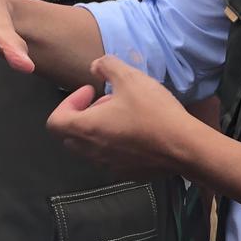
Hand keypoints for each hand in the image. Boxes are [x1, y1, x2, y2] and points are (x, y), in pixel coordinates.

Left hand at [46, 55, 198, 180]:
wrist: (185, 147)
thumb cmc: (152, 111)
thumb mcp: (129, 77)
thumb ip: (106, 65)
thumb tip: (94, 66)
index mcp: (87, 129)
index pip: (55, 121)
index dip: (67, 102)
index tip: (90, 91)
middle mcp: (93, 152)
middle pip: (70, 135)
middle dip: (83, 115)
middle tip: (106, 101)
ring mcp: (110, 166)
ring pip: (90, 148)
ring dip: (99, 128)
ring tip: (124, 113)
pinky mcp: (128, 174)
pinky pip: (110, 158)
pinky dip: (114, 143)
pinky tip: (137, 130)